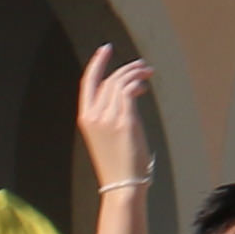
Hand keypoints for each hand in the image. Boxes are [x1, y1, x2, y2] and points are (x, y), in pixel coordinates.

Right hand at [72, 44, 154, 192]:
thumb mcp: (108, 135)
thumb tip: (130, 93)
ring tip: (148, 72)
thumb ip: (113, 114)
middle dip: (126, 69)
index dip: (97, 63)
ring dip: (135, 73)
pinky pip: (129, 92)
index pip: (88, 82)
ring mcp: (108, 118)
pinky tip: (145, 85)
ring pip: (120, 83)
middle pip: (109, 80)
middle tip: (142, 65)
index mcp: (86, 118)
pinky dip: (137, 83)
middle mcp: (94, 115)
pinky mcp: (124, 122)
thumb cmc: (119, 163)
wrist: (123, 184)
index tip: (105, 49)